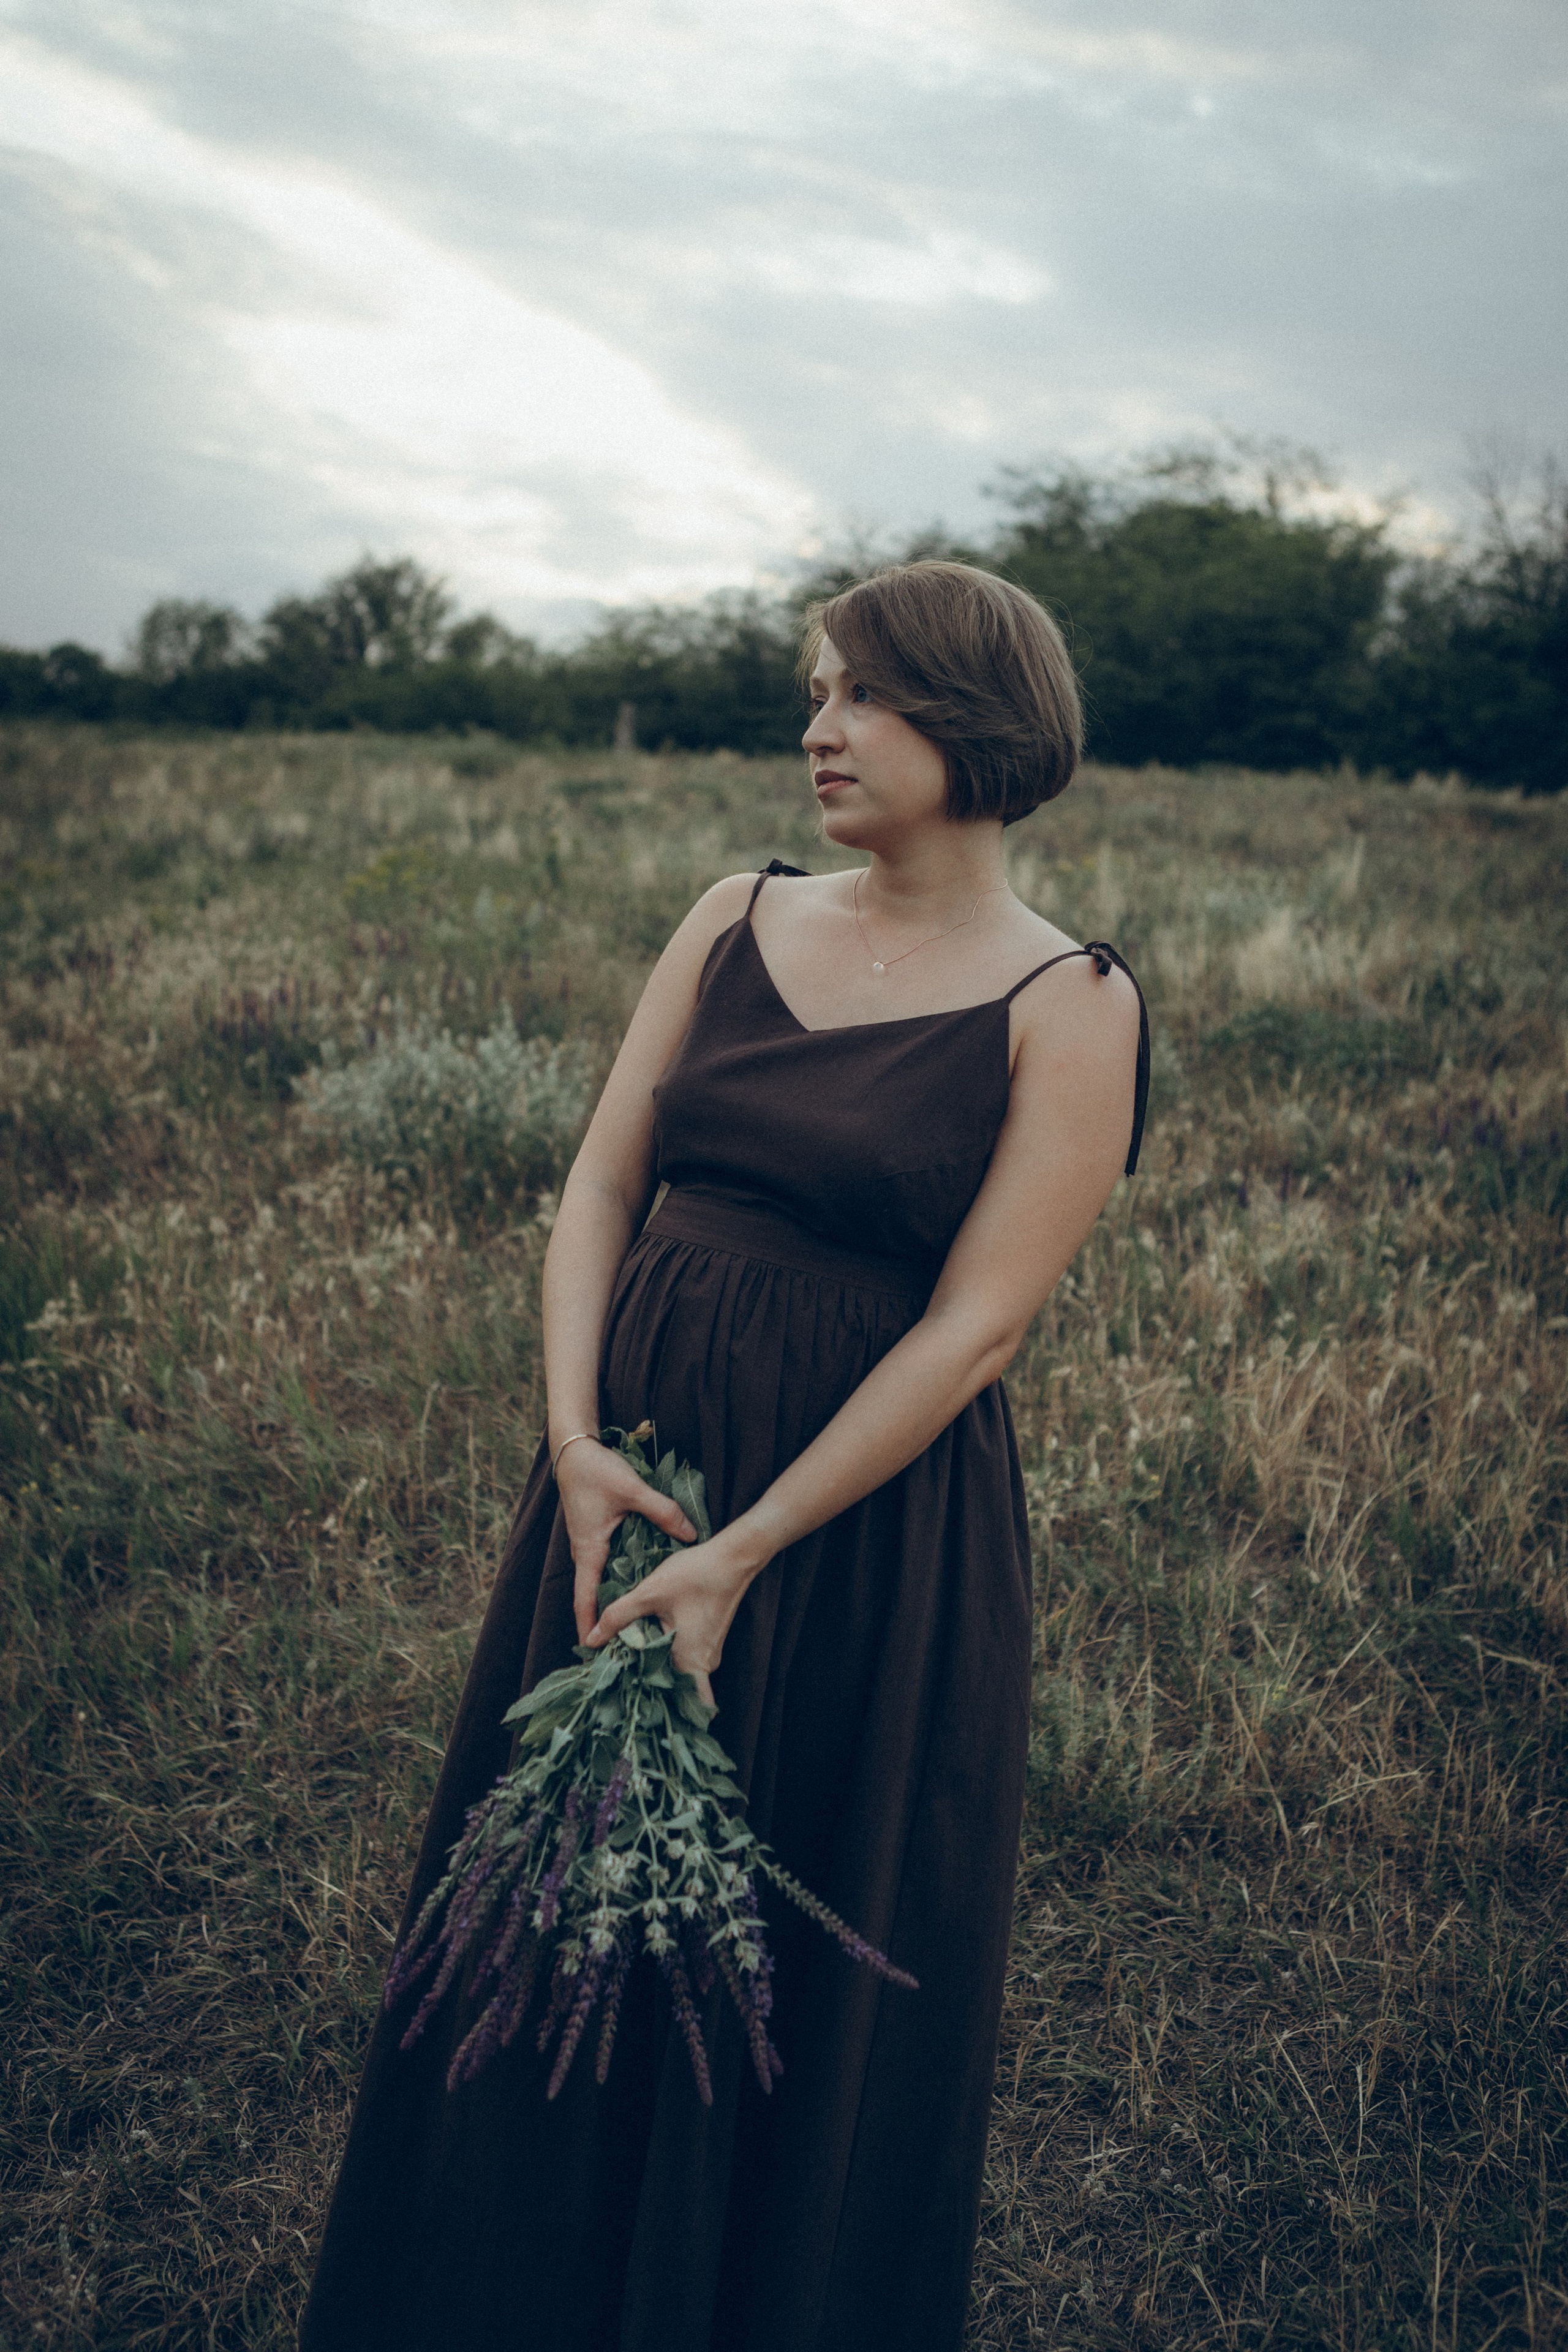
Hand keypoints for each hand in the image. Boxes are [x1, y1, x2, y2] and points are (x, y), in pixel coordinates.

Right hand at [556, 1439, 696, 1646]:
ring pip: (601, 1581)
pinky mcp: (596, 1535)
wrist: (575, 1450)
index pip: (585, 1598)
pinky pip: (605, 1566)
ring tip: (636, 1624)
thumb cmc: (597, 1471)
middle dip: (606, 1621)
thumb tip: (692, 1534)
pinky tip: (638, 1584)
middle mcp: (585, 1553)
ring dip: (613, 1601)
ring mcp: (589, 1544)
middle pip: (593, 1595)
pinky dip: (617, 1580)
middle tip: (625, 1646)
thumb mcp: (633, 1490)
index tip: (594, 1650)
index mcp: (589, 1550)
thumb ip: (663, 1512)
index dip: (589, 1626)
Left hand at [585, 1533, 759, 1710]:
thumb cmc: (695, 1575)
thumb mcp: (650, 1593)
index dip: (666, 1715)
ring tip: (624, 1666)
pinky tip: (643, 1646)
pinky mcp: (706, 1640)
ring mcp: (708, 1652)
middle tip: (618, 1688)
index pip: (689, 1708)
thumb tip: (590, 1641)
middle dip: (650, 1691)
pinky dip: (664, 1657)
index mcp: (692, 1661)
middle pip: (677, 1692)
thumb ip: (618, 1617)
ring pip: (679, 1674)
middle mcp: (704, 1663)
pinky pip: (683, 1658)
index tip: (637, 1711)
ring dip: (655, 1671)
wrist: (733, 1557)